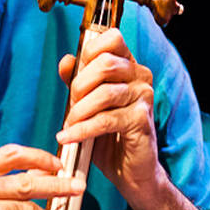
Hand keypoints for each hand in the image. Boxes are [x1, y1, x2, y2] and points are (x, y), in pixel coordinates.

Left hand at [56, 28, 163, 208]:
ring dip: (80, 110)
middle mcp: (140, 77)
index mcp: (128, 66)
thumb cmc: (110, 136)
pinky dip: (83, 129)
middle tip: (71, 104)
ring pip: (106, 93)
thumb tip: (66, 61)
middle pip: (106, 63)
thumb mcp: (88, 106)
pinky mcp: (141, 121)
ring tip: (68, 125)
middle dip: (80, 84)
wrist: (131, 171)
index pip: (113, 38)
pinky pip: (107, 119)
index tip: (76, 73)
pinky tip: (69, 137)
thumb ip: (77, 82)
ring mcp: (144, 98)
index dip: (91, 50)